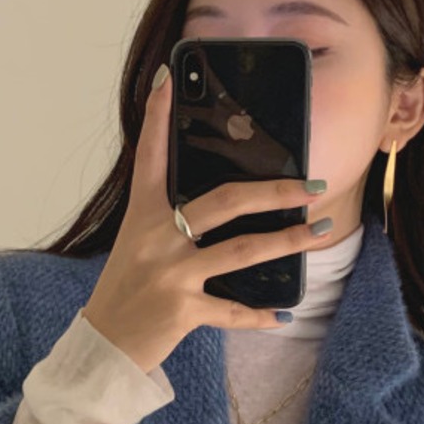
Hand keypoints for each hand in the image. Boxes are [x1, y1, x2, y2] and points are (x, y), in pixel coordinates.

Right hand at [79, 60, 335, 375]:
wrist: (102, 346)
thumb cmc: (125, 290)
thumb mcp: (137, 244)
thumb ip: (168, 219)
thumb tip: (222, 198)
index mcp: (142, 214)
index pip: (150, 155)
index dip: (158, 115)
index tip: (170, 77)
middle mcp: (155, 238)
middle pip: (224, 201)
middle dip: (274, 191)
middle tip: (312, 184)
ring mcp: (170, 274)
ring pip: (241, 251)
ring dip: (287, 242)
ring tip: (321, 231)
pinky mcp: (182, 311)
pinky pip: (231, 310)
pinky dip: (258, 315)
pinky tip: (282, 315)